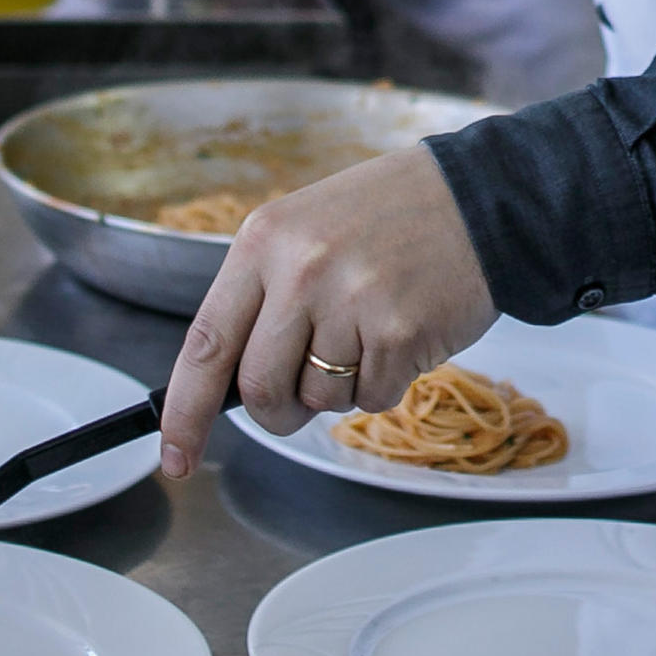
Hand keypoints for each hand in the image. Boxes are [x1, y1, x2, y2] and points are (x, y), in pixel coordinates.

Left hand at [157, 148, 494, 476]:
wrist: (481, 197)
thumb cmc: (387, 218)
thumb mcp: (305, 230)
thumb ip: (264, 297)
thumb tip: (228, 386)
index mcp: (264, 241)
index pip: (205, 344)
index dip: (184, 412)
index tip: (174, 458)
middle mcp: (300, 271)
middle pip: (259, 388)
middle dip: (277, 410)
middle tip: (303, 394)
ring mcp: (351, 302)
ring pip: (318, 400)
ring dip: (340, 388)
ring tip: (370, 332)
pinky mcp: (399, 333)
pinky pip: (371, 399)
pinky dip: (385, 382)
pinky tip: (402, 333)